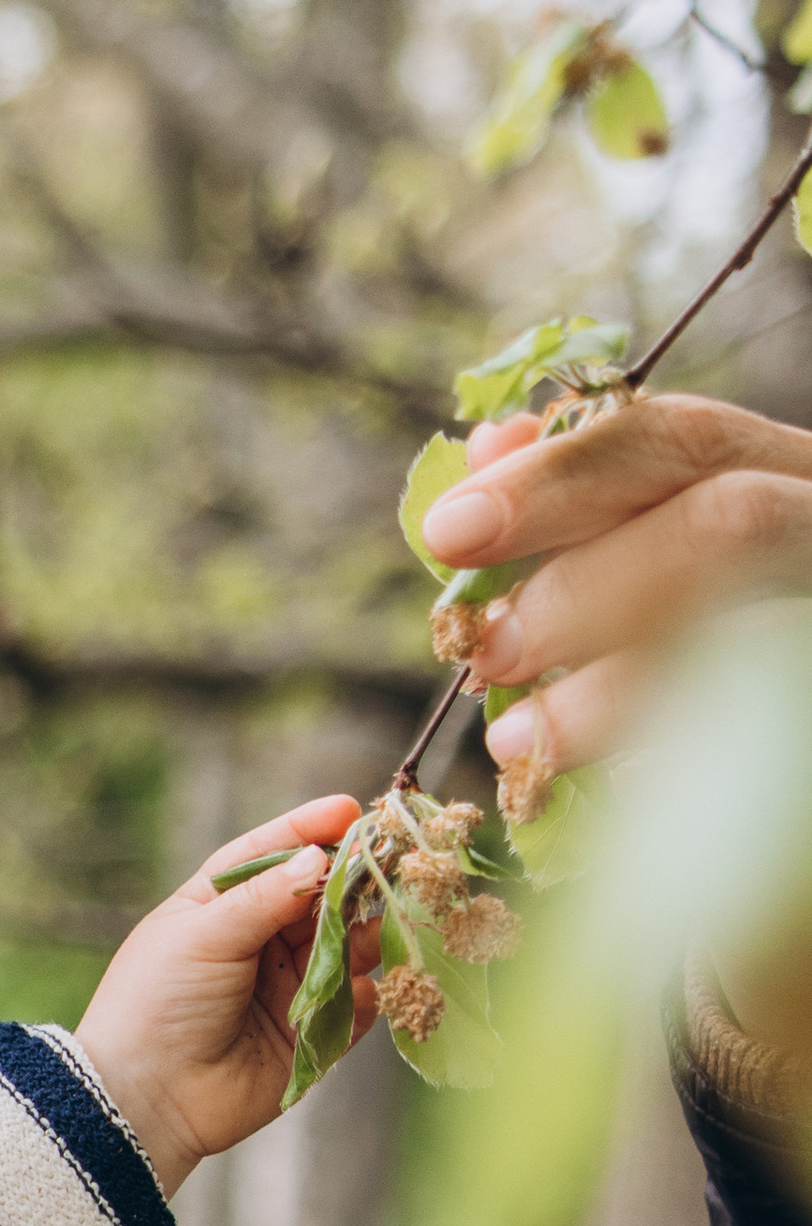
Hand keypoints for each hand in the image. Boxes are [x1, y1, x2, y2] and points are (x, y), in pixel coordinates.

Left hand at [72, 798, 361, 1191]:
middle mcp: (256, 942)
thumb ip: (265, 898)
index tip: (349, 810)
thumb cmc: (156, 1002)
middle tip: (386, 865)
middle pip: (319, 898)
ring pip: (344, 947)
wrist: (146, 1097)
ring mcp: (285, 987)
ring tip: (372, 931)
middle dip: (352, 881)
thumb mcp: (203, 934)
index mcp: (217, 906)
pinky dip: (363, 995)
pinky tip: (359, 989)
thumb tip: (319, 857)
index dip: (308, 830)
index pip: (270, 855)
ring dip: (363, 936)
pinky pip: (353, 1006)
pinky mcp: (308, 1035)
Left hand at [419, 393, 811, 780]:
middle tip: (488, 653)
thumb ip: (588, 496)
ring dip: (616, 694)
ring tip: (516, 742)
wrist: (796, 741)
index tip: (449, 534)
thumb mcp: (659, 539)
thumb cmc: (721, 617)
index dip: (554, 480)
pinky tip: (617, 786)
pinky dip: (682, 760)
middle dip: (585, 587)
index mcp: (784, 472)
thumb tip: (487, 451)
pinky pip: (768, 731)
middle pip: (726, 523)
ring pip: (756, 640)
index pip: (678, 439)